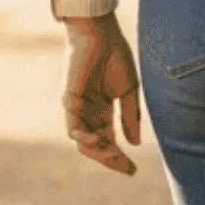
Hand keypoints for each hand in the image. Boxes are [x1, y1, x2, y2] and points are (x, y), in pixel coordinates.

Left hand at [62, 13, 142, 175]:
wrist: (100, 34)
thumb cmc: (115, 57)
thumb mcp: (128, 91)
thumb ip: (130, 117)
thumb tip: (135, 143)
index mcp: (103, 112)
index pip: (110, 141)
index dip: (120, 157)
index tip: (134, 170)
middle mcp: (89, 114)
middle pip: (96, 147)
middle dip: (111, 160)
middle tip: (127, 169)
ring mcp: (78, 109)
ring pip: (83, 142)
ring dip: (98, 152)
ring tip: (114, 156)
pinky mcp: (69, 102)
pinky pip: (73, 127)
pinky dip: (85, 137)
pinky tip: (99, 139)